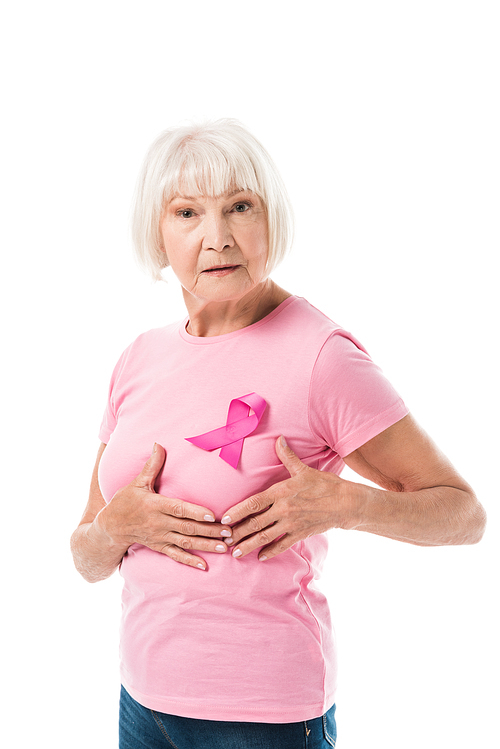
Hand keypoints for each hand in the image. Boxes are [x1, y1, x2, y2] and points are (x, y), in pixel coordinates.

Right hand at [99, 443, 231, 569]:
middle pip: (188, 527)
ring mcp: (160, 537)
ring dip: (206, 545)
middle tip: (230, 531)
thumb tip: (158, 444)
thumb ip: (151, 466)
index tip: (213, 515)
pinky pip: (176, 555)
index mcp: (156, 505)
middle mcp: (160, 523)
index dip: (196, 512)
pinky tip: (205, 565)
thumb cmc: (125, 502)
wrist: (110, 527)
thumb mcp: (136, 483)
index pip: (179, 509)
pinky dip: (190, 561)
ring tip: (225, 546)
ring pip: (187, 543)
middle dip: (210, 530)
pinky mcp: (160, 547)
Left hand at [222, 437, 352, 560]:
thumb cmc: (325, 485)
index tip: (225, 519)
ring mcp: (292, 523)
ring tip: (236, 553)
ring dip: (249, 545)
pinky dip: (271, 552)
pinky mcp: (301, 534)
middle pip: (255, 523)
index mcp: (281, 492)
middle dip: (238, 533)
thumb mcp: (304, 469)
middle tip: (223, 540)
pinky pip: (282, 545)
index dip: (238, 511)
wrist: (346, 503)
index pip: (254, 503)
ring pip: (265, 537)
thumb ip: (288, 457)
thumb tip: (279, 439)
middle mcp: (284, 509)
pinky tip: (261, 557)